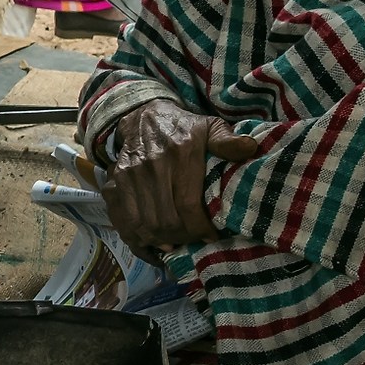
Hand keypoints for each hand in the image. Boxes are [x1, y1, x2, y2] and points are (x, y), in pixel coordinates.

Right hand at [97, 99, 263, 252]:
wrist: (142, 118)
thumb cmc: (183, 128)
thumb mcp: (210, 126)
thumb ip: (228, 140)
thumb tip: (250, 148)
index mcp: (178, 154)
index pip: (187, 204)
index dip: (199, 227)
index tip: (210, 236)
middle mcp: (150, 166)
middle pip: (164, 220)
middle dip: (182, 237)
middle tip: (193, 241)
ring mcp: (127, 178)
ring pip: (142, 226)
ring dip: (159, 241)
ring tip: (174, 244)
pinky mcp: (114, 186)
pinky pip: (121, 222)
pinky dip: (135, 240)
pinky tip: (150, 245)